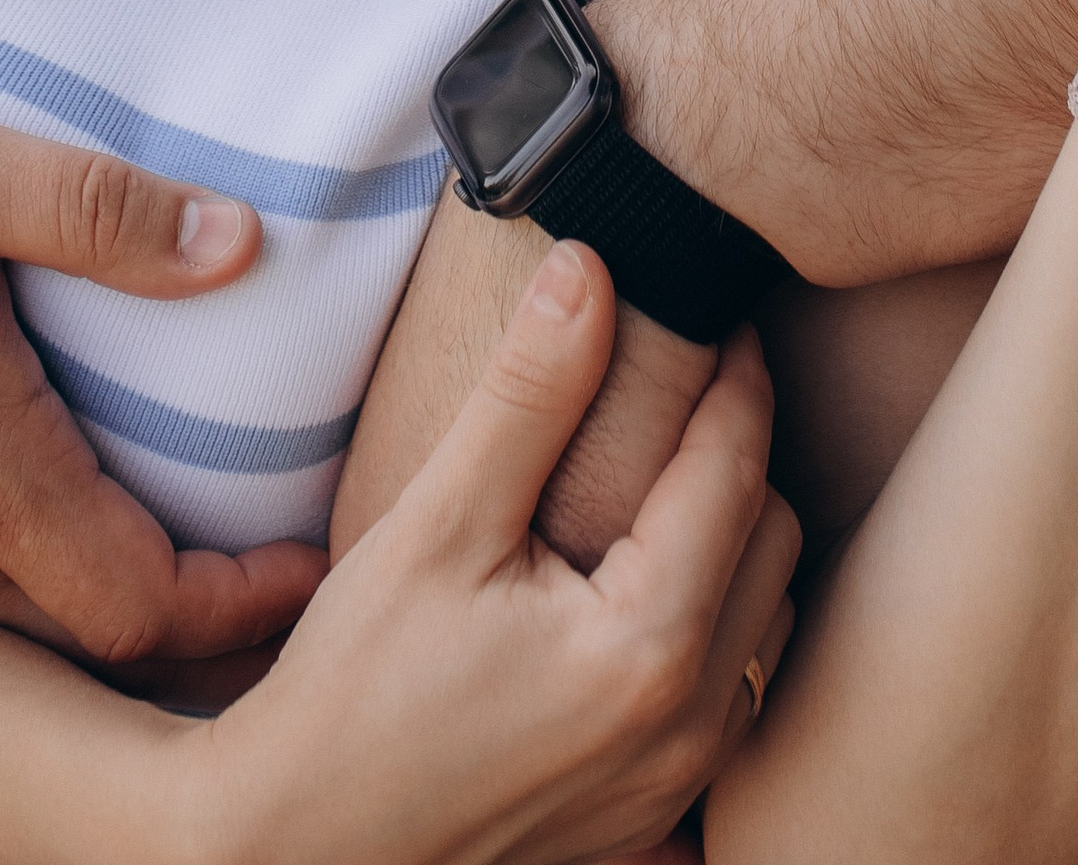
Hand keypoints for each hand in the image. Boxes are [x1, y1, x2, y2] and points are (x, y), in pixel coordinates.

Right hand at [0, 91, 319, 668]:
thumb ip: (96, 209)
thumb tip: (241, 244)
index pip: (139, 603)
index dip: (240, 598)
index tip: (313, 562)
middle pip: (89, 627)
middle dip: (192, 603)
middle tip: (273, 550)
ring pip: (16, 615)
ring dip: (103, 581)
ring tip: (179, 514)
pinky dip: (23, 564)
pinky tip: (45, 486)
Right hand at [204, 243, 797, 864]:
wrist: (304, 843)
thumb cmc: (358, 690)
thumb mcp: (438, 523)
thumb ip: (527, 395)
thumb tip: (590, 270)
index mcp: (647, 644)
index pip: (737, 467)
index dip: (737, 375)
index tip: (720, 313)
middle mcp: (689, 723)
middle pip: (773, 541)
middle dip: (742, 451)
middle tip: (691, 384)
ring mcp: (678, 780)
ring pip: (766, 621)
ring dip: (738, 538)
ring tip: (669, 474)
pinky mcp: (653, 813)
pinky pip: (734, 691)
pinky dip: (717, 619)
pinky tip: (651, 581)